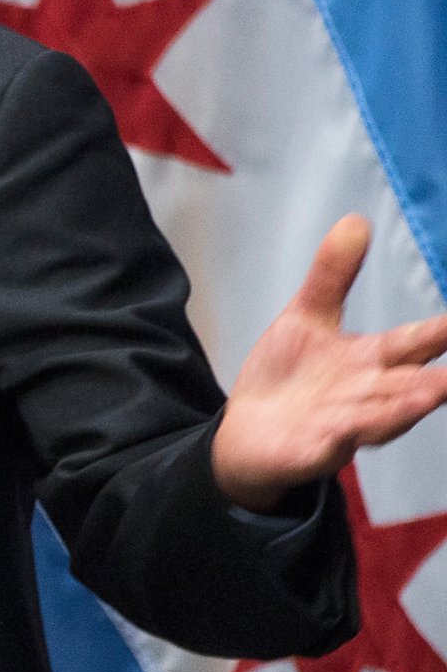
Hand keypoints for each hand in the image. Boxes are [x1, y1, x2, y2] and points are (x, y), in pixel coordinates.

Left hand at [213, 215, 446, 507]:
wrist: (245, 434)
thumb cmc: (289, 377)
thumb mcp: (306, 318)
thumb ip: (332, 276)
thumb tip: (355, 220)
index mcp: (374, 360)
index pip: (422, 341)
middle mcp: (369, 394)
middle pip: (416, 385)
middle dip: (443, 379)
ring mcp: (343, 425)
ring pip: (381, 417)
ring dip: (403, 406)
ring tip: (428, 391)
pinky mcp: (311, 451)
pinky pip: (328, 448)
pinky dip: (337, 442)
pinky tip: (342, 434)